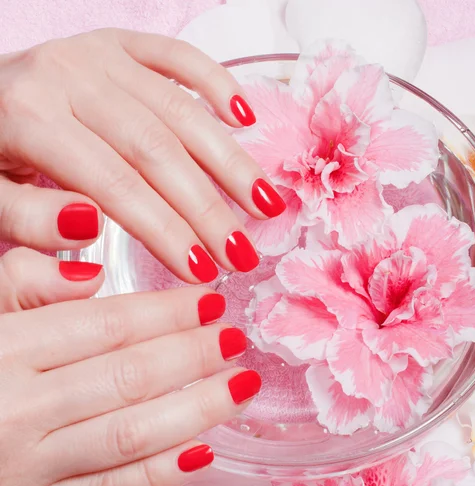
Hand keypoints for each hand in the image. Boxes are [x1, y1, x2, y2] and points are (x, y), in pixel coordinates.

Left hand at [0, 28, 285, 280]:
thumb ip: (27, 217)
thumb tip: (88, 223)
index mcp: (29, 118)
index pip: (116, 185)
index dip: (167, 232)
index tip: (203, 273)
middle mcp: (69, 76)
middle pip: (159, 151)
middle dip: (208, 209)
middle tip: (243, 254)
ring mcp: (99, 54)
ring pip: (181, 111)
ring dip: (230, 162)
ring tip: (266, 204)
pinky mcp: (119, 43)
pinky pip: (177, 56)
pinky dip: (216, 82)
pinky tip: (246, 118)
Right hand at [0, 275, 259, 485]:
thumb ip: (21, 285)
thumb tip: (93, 276)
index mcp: (1, 351)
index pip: (106, 326)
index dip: (168, 312)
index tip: (210, 299)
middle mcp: (17, 411)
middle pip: (129, 378)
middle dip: (193, 356)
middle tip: (236, 338)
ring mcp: (27, 469)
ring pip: (131, 435)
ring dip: (198, 410)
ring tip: (240, 386)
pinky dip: (162, 472)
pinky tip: (205, 448)